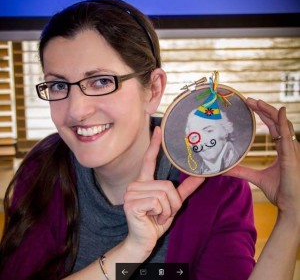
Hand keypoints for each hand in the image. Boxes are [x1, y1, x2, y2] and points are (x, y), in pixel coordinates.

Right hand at [123, 126, 204, 256]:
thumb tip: (200, 176)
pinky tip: (151, 219)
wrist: (143, 241)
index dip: (154, 145)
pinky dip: (162, 214)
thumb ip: (184, 190)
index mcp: (144, 182)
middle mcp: (135, 184)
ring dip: (167, 210)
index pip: (149, 160)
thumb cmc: (155, 221)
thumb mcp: (172, 204)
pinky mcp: (131, 203)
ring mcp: (131, 193)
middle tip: (163, 213)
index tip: (158, 129)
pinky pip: (158, 202)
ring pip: (164, 194)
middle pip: (167, 184)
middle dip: (173, 203)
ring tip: (157, 216)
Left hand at [225, 98, 299, 219]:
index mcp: (283, 150)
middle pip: (278, 122)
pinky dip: (283, 122)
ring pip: (282, 125)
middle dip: (264, 109)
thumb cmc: (281, 192)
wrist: (292, 207)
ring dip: (270, 111)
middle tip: (249, 100)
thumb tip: (224, 169)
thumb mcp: (256, 177)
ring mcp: (293, 150)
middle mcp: (289, 147)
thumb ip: (242, 171)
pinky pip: (288, 136)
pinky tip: (279, 111)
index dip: (264, 116)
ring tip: (256, 102)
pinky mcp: (292, 157)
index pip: (274, 127)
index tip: (251, 106)